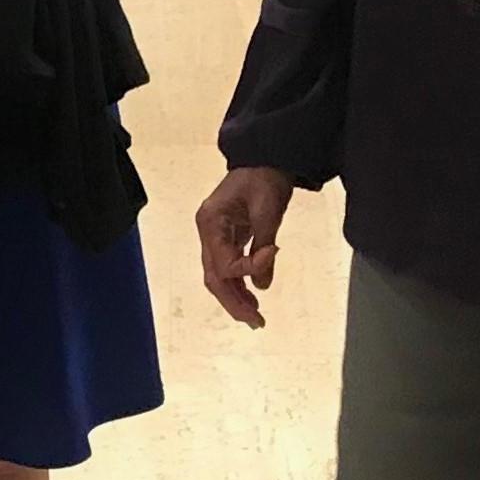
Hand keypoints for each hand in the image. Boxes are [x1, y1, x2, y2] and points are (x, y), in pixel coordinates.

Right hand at [196, 166, 295, 328]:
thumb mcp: (267, 209)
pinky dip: (240, 283)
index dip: (248, 267)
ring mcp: (215, 236)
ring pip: (219, 276)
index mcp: (210, 221)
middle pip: (214, 276)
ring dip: (236, 297)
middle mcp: (207, 232)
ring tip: (256, 316)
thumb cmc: (265, 177)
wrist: (266, 157)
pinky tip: (253, 296)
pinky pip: (229, 266)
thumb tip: (262, 285)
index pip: (223, 261)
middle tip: (256, 321)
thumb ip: (264, 247)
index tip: (272, 253)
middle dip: (233, 301)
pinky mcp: (227, 237)